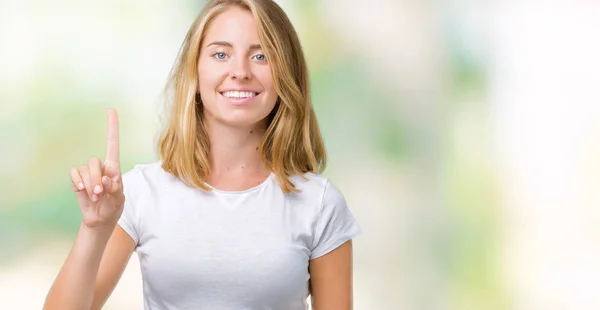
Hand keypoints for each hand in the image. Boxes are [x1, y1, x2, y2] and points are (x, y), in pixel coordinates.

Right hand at [69, 108, 124, 228]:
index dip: (112, 127)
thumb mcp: (118, 200)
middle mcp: (101, 167)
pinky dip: (77, 181)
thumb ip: (115, 189)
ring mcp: (88, 173)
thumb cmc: (113, 207)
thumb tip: (107, 178)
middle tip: (100, 193)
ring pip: (84, 168)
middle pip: (94, 162)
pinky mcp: (77, 179)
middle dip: (96, 179)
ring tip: (95, 196)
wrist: (100, 220)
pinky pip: (74, 173)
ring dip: (89, 183)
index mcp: (114, 168)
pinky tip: (82, 191)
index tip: (111, 110)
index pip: (113, 144)